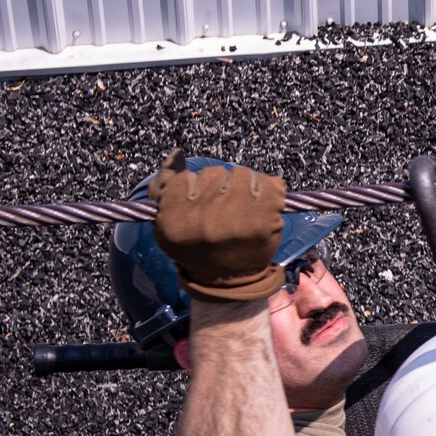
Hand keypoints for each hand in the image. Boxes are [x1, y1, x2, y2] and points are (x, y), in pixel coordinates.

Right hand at [147, 150, 286, 301]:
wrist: (230, 282)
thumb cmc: (197, 249)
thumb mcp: (168, 223)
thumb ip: (165, 186)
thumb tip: (178, 153)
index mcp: (175, 220)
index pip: (184, 178)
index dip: (194, 187)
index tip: (200, 203)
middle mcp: (205, 218)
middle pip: (214, 173)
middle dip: (220, 186)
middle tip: (223, 207)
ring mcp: (238, 217)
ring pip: (242, 174)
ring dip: (244, 185)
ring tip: (242, 207)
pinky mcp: (267, 217)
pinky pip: (270, 182)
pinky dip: (268, 190)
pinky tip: (262, 206)